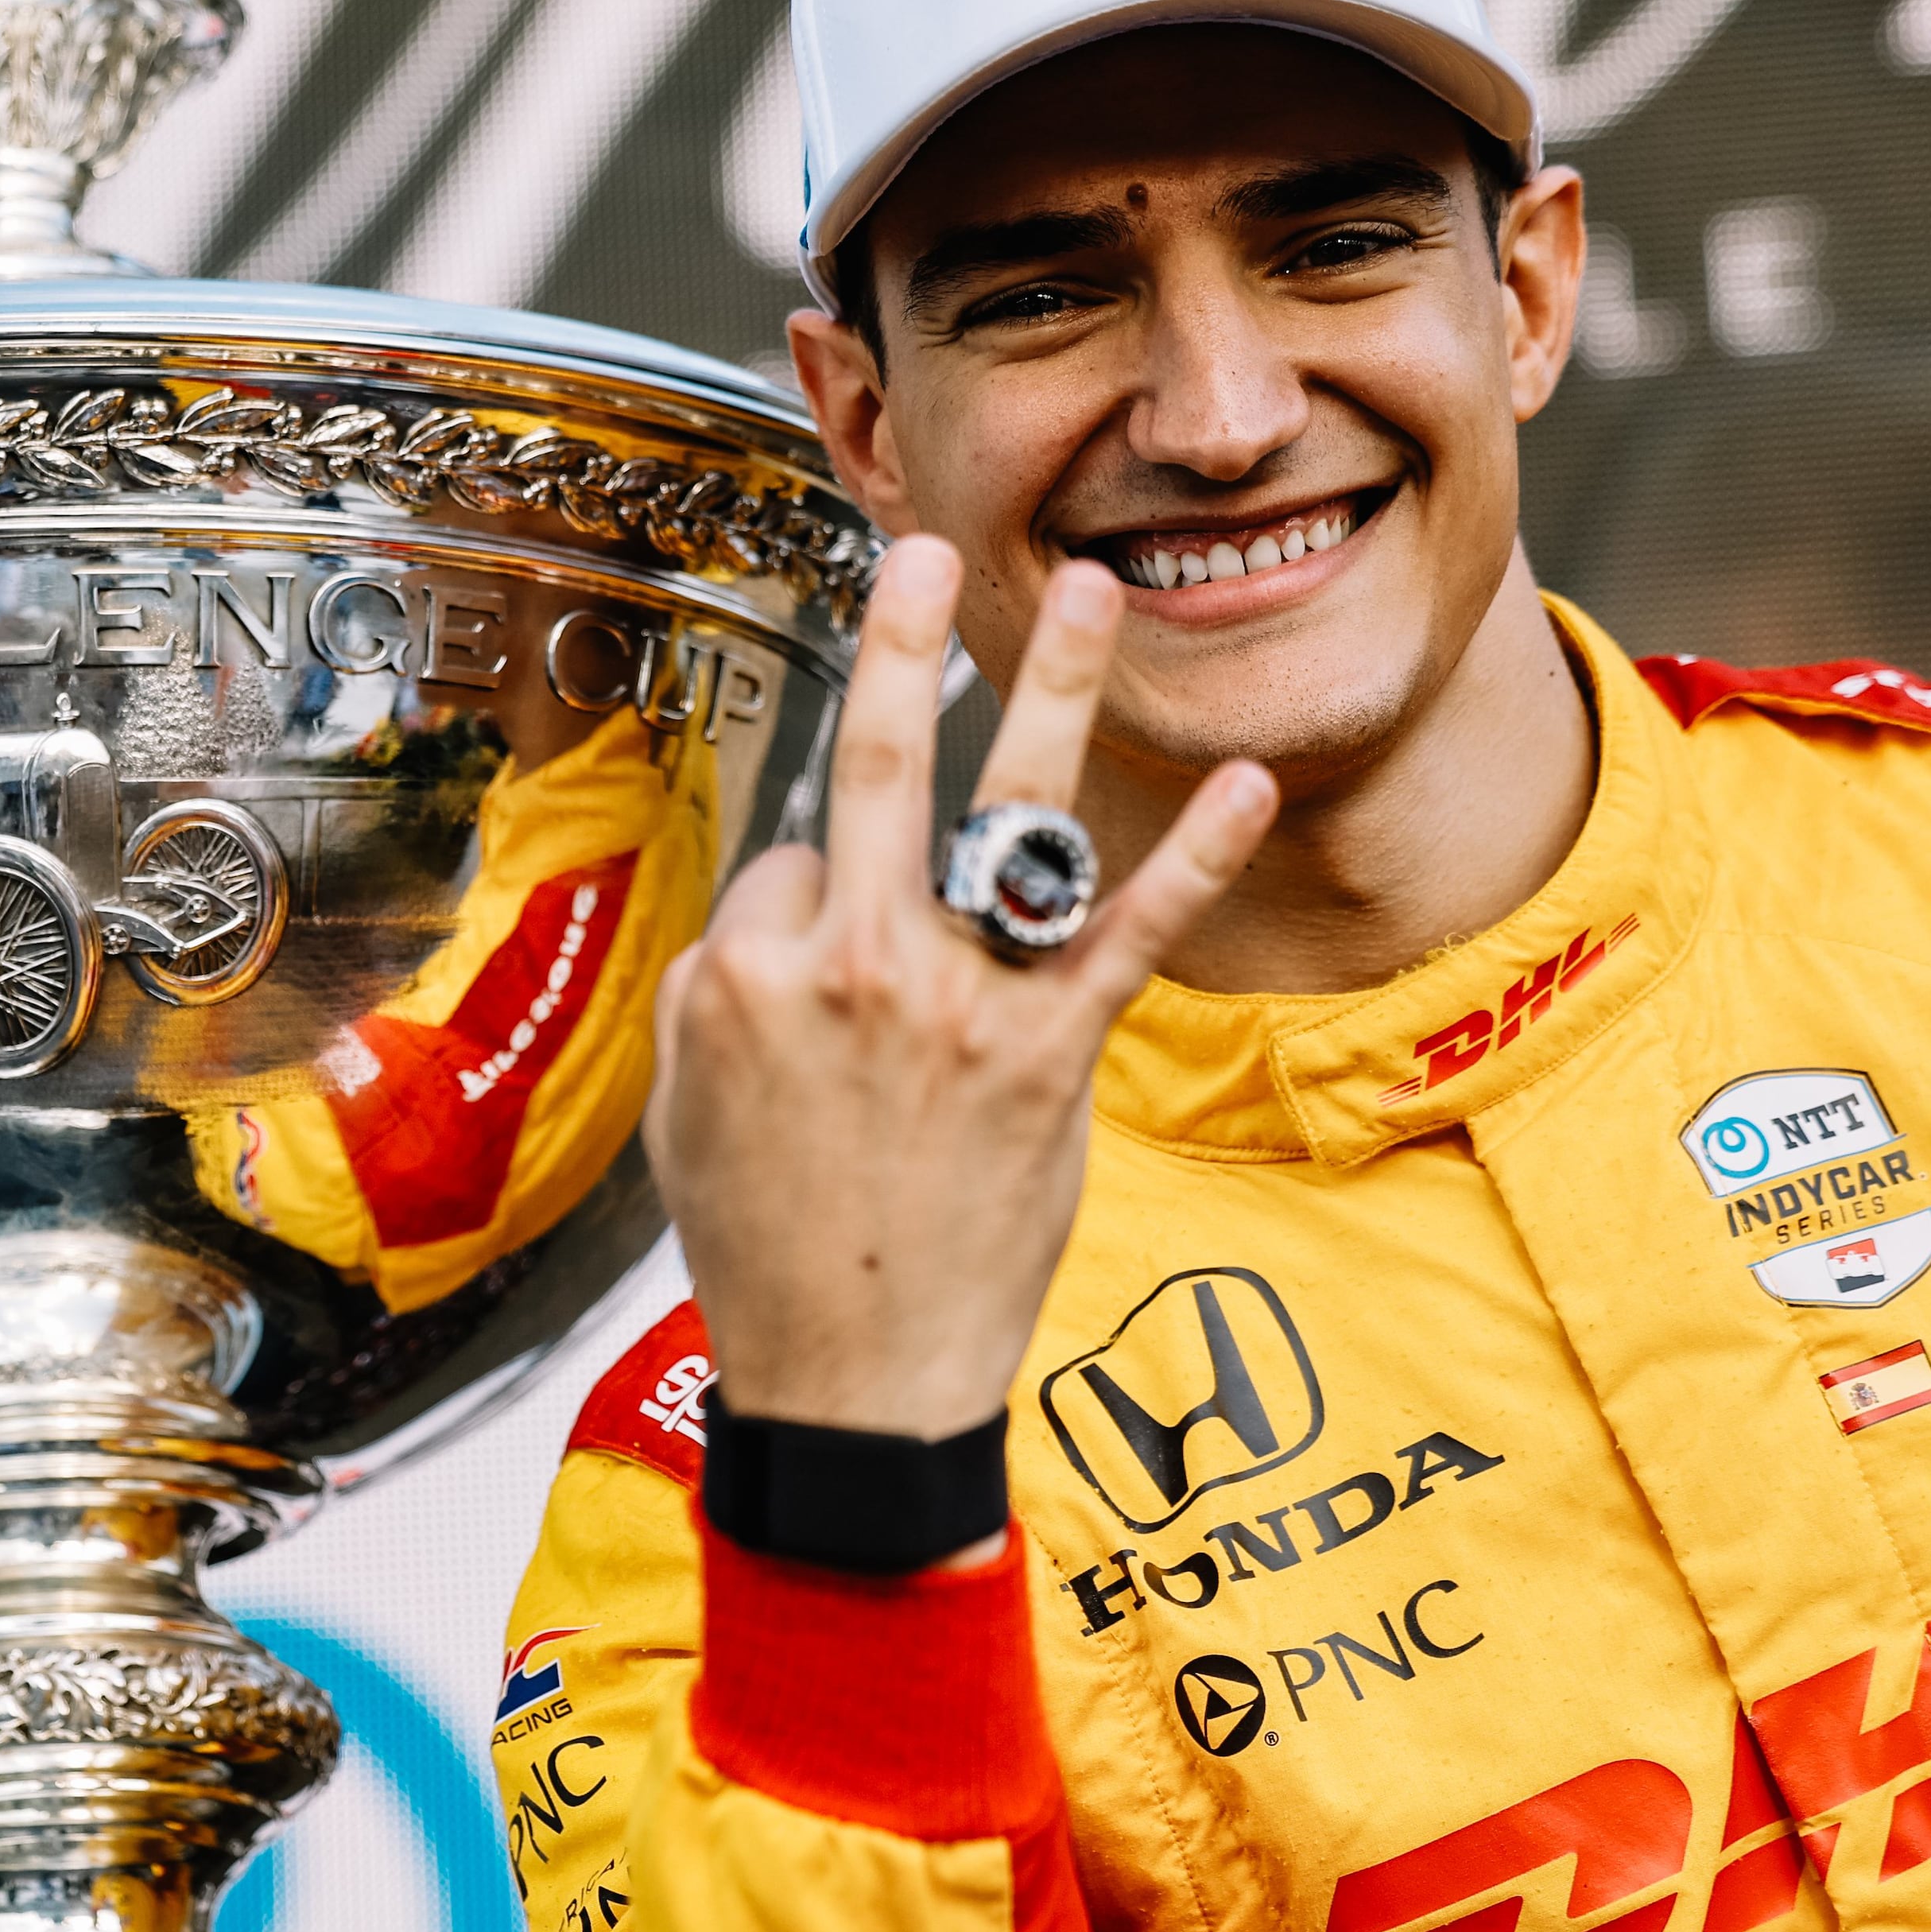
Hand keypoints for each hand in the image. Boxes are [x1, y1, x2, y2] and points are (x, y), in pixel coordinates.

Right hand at [646, 538, 1276, 1446]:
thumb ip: (733, 994)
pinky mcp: (1048, 1054)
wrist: (854, 1379)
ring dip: (1051, 692)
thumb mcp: (688, 1108)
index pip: (793, 860)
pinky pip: (1125, 933)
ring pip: (1003, 816)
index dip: (812, 895)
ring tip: (1088, 596)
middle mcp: (854, 969)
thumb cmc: (767, 1253)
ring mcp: (958, 1005)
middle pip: (875, 771)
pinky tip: (1242, 782)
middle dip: (894, 643)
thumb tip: (781, 922)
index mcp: (749, 977)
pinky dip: (1192, 854)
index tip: (827, 956)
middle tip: (920, 551)